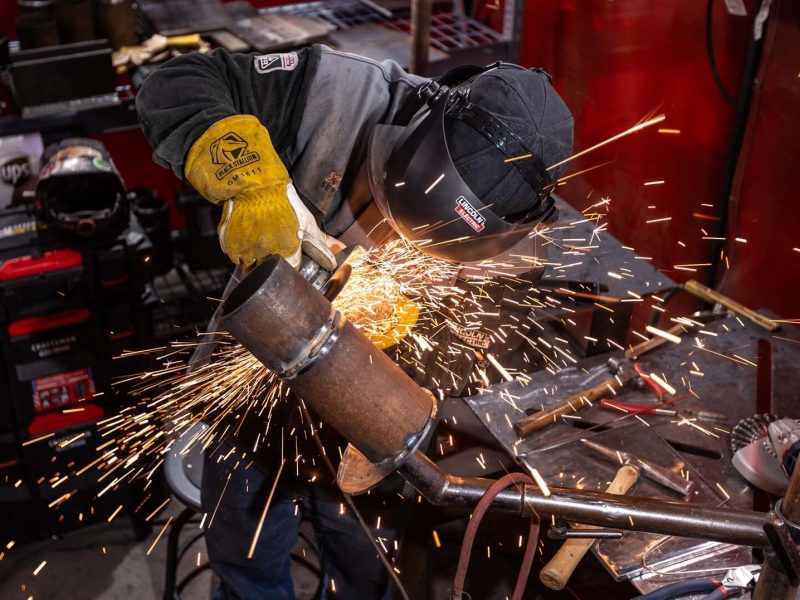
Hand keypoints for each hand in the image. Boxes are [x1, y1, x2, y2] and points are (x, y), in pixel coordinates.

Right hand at [184, 114, 335, 270]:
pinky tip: (248, 238)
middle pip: (271, 271)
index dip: (293, 265)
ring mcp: (247, 252)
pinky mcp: (231, 245)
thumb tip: (342, 249)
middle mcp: (267, 256)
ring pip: (252, 266)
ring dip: (257, 259)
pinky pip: (237, 257)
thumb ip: (322, 242)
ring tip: (260, 242)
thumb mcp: (306, 220)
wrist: (252, 184)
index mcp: (288, 252)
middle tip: (275, 247)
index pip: (292, 271)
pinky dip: (241, 251)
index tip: (292, 257)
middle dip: (274, 263)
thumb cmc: (283, 202)